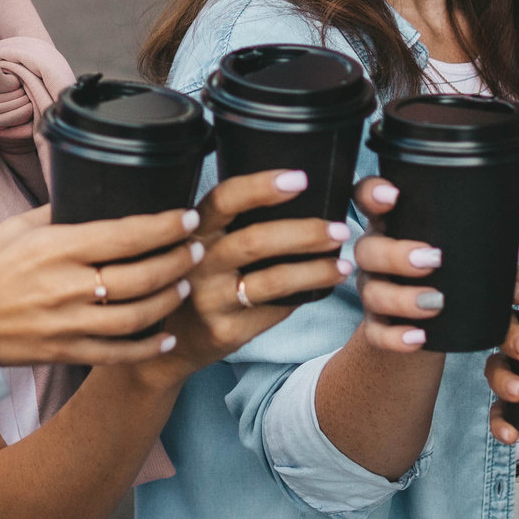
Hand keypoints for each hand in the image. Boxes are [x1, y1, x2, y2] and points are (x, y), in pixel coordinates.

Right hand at [0, 205, 197, 366]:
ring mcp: (68, 324)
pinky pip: (117, 353)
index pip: (126, 234)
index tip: (189, 217)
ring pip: (137, 315)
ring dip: (168, 299)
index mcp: (55, 247)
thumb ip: (56, 214)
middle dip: (177, 260)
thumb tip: (90, 198)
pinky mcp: (64, 353)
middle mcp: (67, 286)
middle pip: (141, 275)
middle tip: (197, 248)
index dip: (165, 226)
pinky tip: (166, 336)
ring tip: (184, 284)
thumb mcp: (13, 228)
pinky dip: (147, 347)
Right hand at [157, 168, 353, 367]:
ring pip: (273, 280)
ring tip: (344, 264)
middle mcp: (198, 264)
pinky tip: (324, 289)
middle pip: (256, 240)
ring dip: (316, 270)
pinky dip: (304, 296)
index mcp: (196, 232)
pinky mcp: (226, 330)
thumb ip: (235, 225)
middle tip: (341, 229)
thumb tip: (303, 199)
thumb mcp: (205, 246)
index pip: (225, 200)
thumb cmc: (201, 280)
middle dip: (305, 232)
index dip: (261, 186)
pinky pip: (275, 311)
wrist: (175, 339)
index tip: (300, 179)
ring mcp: (210, 299)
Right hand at [353, 179, 518, 352]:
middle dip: (397, 254)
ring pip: (373, 293)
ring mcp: (375, 292)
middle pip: (368, 248)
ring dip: (403, 299)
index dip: (373, 193)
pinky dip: (397, 339)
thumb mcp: (475, 241)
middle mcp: (377, 255)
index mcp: (395, 223)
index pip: (368, 198)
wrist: (427, 321)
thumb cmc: (451, 266)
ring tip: (436, 303)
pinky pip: (379, 335)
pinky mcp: (381, 328)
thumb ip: (509, 223)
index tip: (394, 195)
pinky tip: (419, 339)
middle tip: (433, 260)